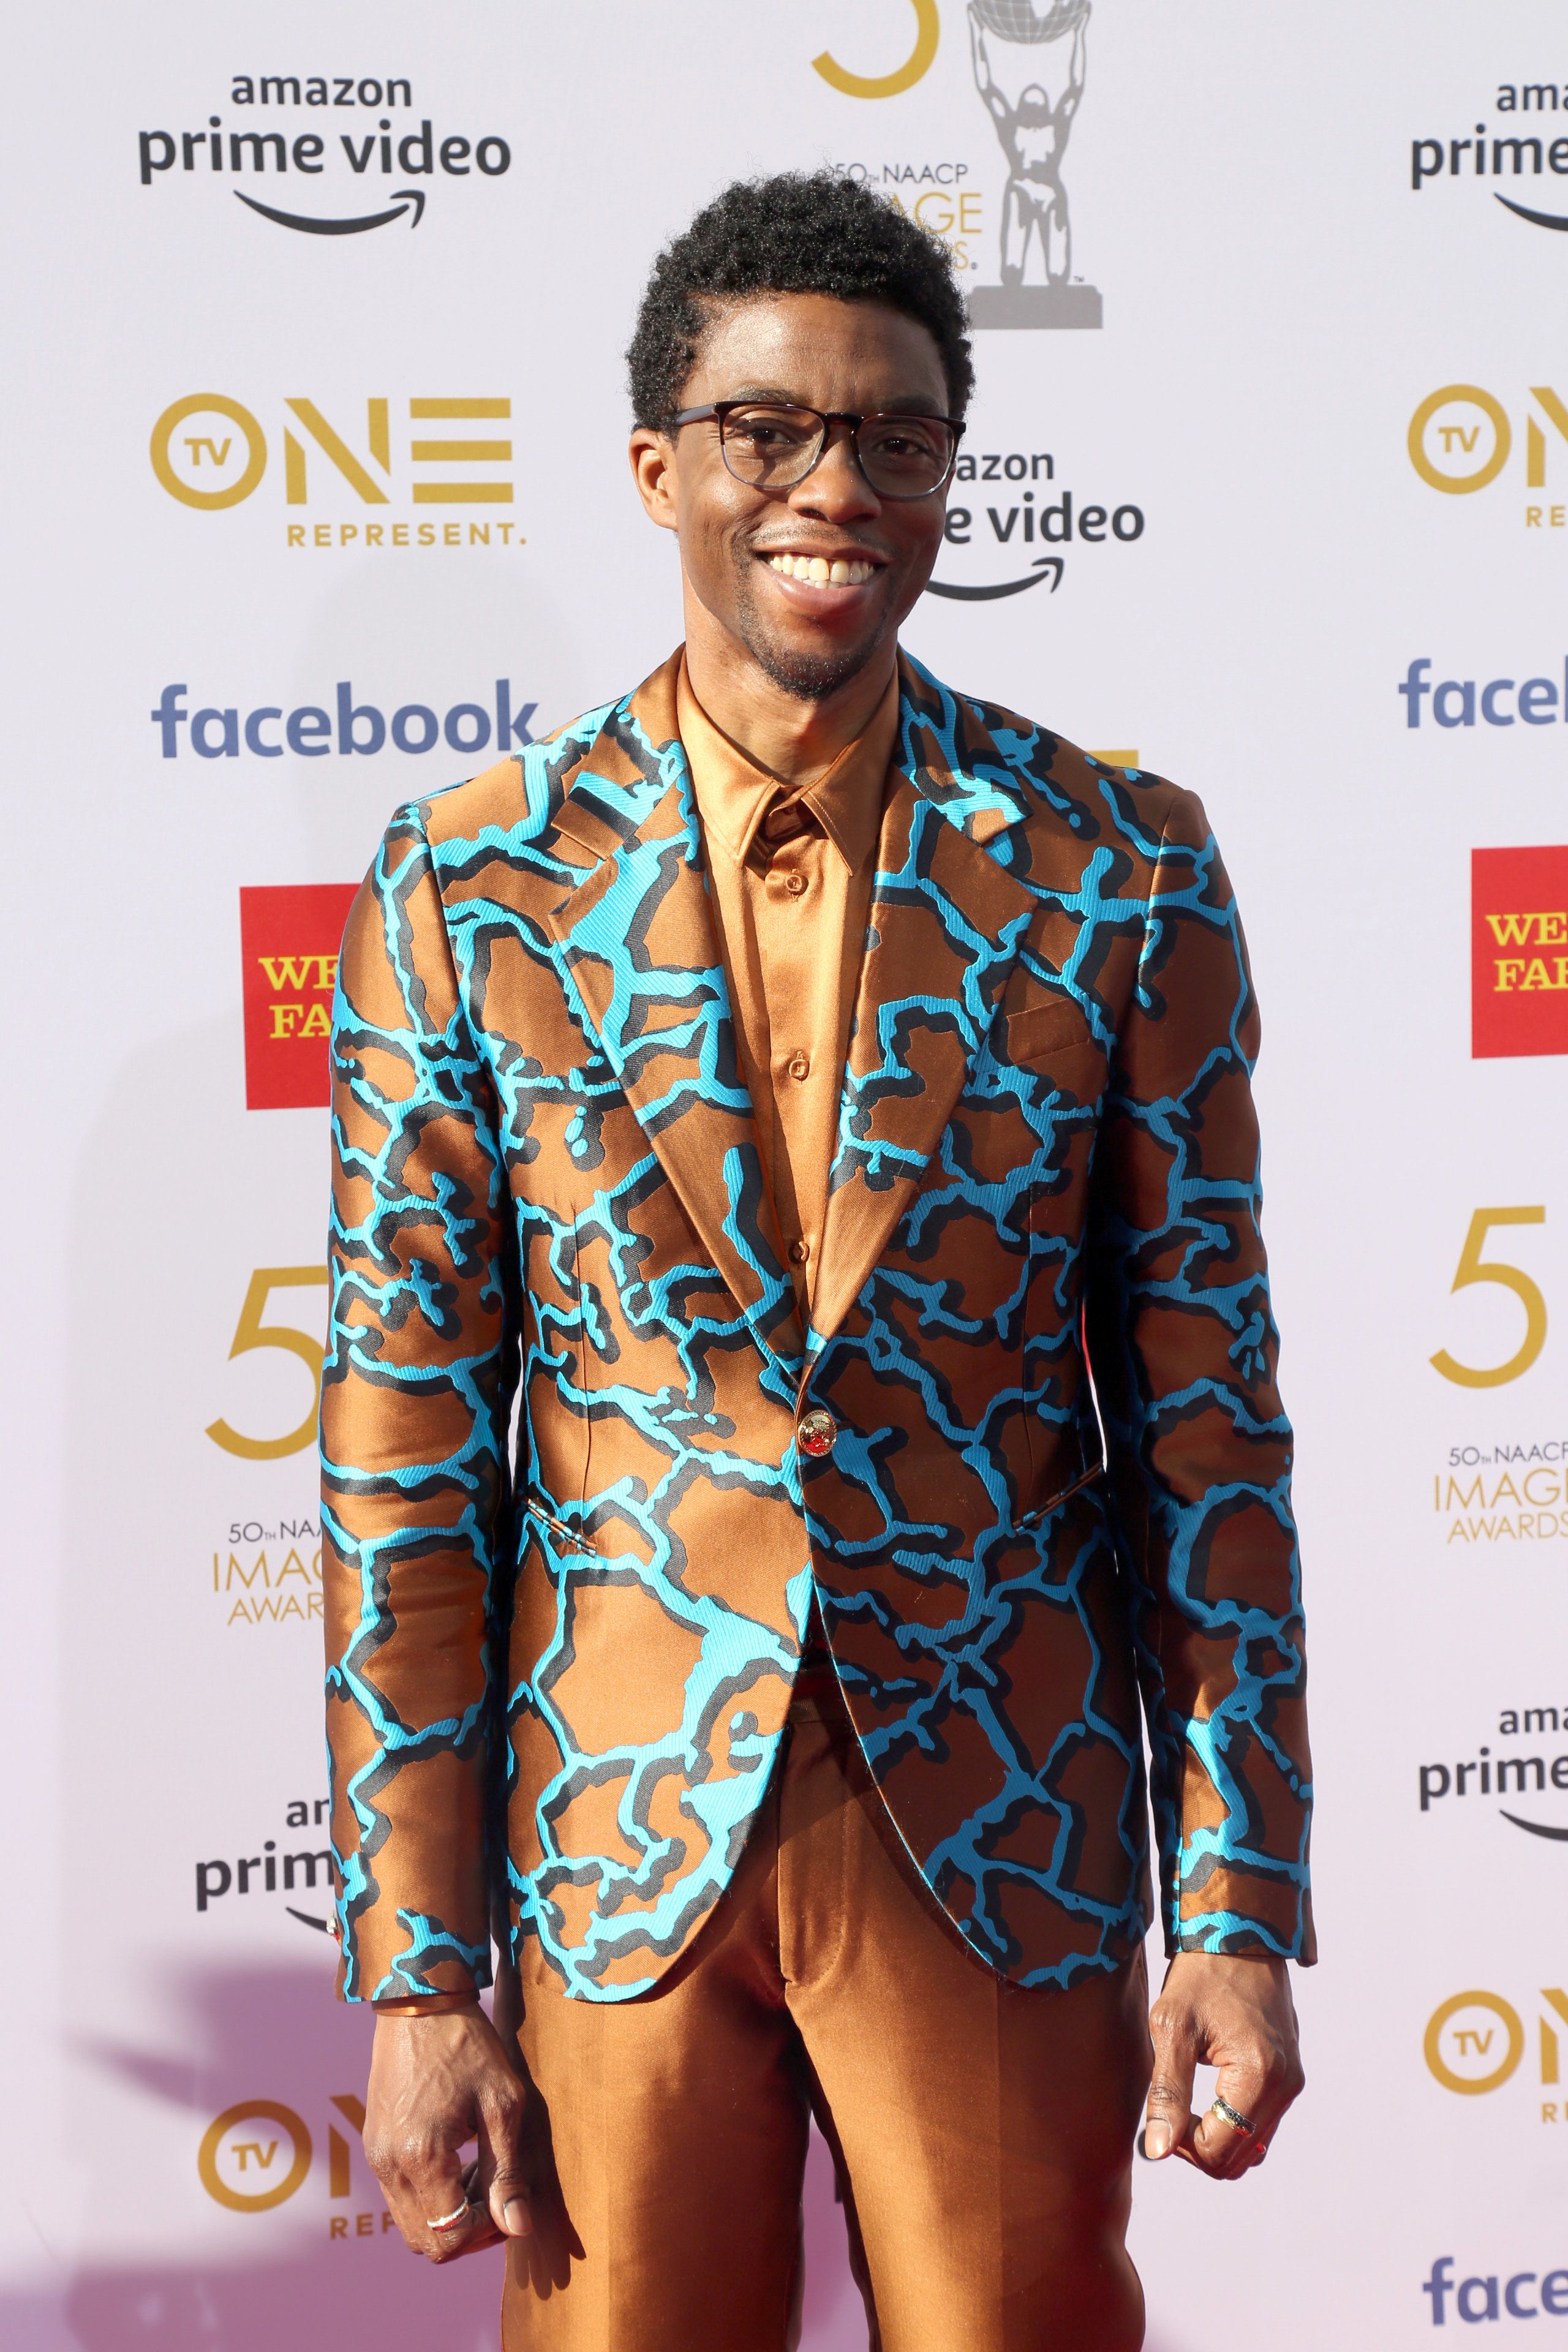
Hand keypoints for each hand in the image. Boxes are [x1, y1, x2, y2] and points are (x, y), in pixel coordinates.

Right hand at [364, 2005, 531, 2259]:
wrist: (420, 2001)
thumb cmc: (468, 2044)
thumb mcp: (501, 2103)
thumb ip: (506, 2170)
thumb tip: (518, 2227)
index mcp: (421, 2157)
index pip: (451, 2237)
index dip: (487, 2233)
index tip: (511, 2203)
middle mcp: (389, 2165)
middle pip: (426, 2241)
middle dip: (467, 2231)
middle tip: (498, 2193)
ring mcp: (375, 2156)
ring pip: (411, 2224)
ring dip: (448, 2214)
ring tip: (480, 2171)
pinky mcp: (373, 2145)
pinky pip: (400, 2196)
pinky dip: (430, 2196)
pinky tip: (457, 2159)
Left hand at [1141, 1952, 1303, 2180]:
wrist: (1236, 1933)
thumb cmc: (1200, 1975)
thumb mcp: (1171, 2028)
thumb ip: (1166, 2092)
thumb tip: (1156, 2151)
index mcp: (1260, 2074)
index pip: (1219, 2150)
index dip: (1181, 2145)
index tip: (1159, 2112)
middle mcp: (1286, 2084)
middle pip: (1239, 2158)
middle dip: (1198, 2146)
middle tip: (1169, 2110)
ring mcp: (1292, 2080)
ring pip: (1251, 2145)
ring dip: (1215, 2136)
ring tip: (1184, 2098)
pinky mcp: (1289, 2074)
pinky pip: (1260, 2122)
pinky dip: (1231, 2122)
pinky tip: (1205, 2092)